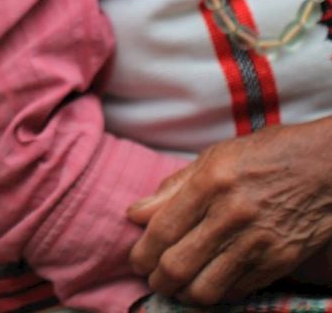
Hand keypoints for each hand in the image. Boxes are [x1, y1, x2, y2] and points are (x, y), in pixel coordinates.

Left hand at [126, 118, 331, 305]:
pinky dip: (218, 293)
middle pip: (178, 265)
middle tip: (153, 279)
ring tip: (177, 288)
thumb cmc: (267, 155)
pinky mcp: (280, 261)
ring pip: (206, 287)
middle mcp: (232, 215)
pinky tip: (210, 284)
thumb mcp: (214, 157)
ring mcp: (258, 242)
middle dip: (157, 279)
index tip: (135, 261)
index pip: (162, 230)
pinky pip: (238, 290)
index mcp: (210, 183)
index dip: (142, 252)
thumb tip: (136, 214)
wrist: (326, 166)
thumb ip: (172, 188)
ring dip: (184, 294)